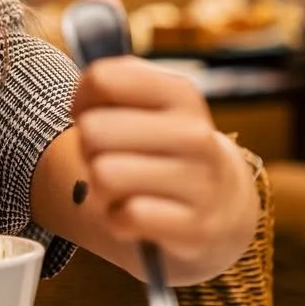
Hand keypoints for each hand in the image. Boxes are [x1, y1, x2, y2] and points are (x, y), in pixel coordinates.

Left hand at [71, 57, 256, 276]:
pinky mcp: (195, 227)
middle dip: (88, 148)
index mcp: (181, 95)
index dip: (81, 99)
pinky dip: (117, 221)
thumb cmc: (167, 148)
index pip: (101, 79)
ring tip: (120, 188)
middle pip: (94, 130)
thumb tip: (83, 90)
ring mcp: (199, 182)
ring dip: (99, 188)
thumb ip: (114, 84)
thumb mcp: (153, 108)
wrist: (223, 203)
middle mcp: (195, 134)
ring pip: (105, 175)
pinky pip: (125, 217)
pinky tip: (132, 215)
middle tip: (109, 157)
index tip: (90, 113)